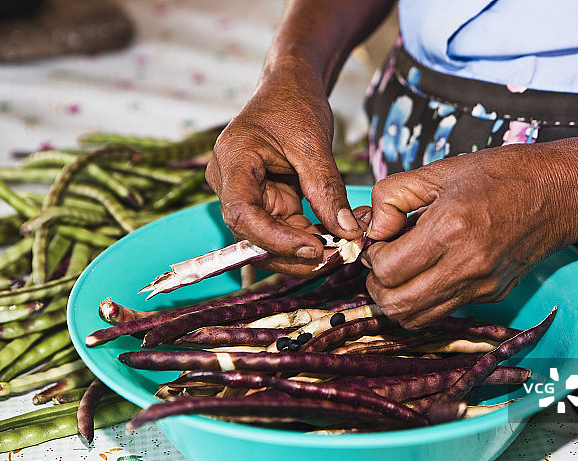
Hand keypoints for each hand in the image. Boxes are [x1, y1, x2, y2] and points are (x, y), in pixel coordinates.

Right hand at [205, 63, 363, 275]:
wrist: (290, 87)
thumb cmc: (293, 103)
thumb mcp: (314, 144)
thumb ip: (328, 189)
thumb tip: (347, 232)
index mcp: (233, 160)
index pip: (242, 213)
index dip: (275, 239)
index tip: (312, 248)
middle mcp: (230, 183)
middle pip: (252, 235)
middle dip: (292, 252)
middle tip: (334, 257)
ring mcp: (247, 195)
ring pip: (268, 239)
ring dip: (302, 250)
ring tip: (340, 248)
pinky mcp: (266, 201)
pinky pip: (283, 230)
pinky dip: (309, 238)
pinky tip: (336, 238)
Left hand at [361, 142, 577, 327]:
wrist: (561, 193)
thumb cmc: (503, 174)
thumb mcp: (439, 171)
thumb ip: (393, 196)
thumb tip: (372, 228)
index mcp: (450, 229)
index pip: (388, 270)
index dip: (372, 257)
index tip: (380, 240)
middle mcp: (466, 266)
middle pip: (397, 306)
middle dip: (378, 286)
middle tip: (383, 261)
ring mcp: (481, 286)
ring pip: (417, 319)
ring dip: (398, 299)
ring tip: (403, 270)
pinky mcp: (491, 295)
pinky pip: (443, 311)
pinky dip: (424, 299)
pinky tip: (430, 271)